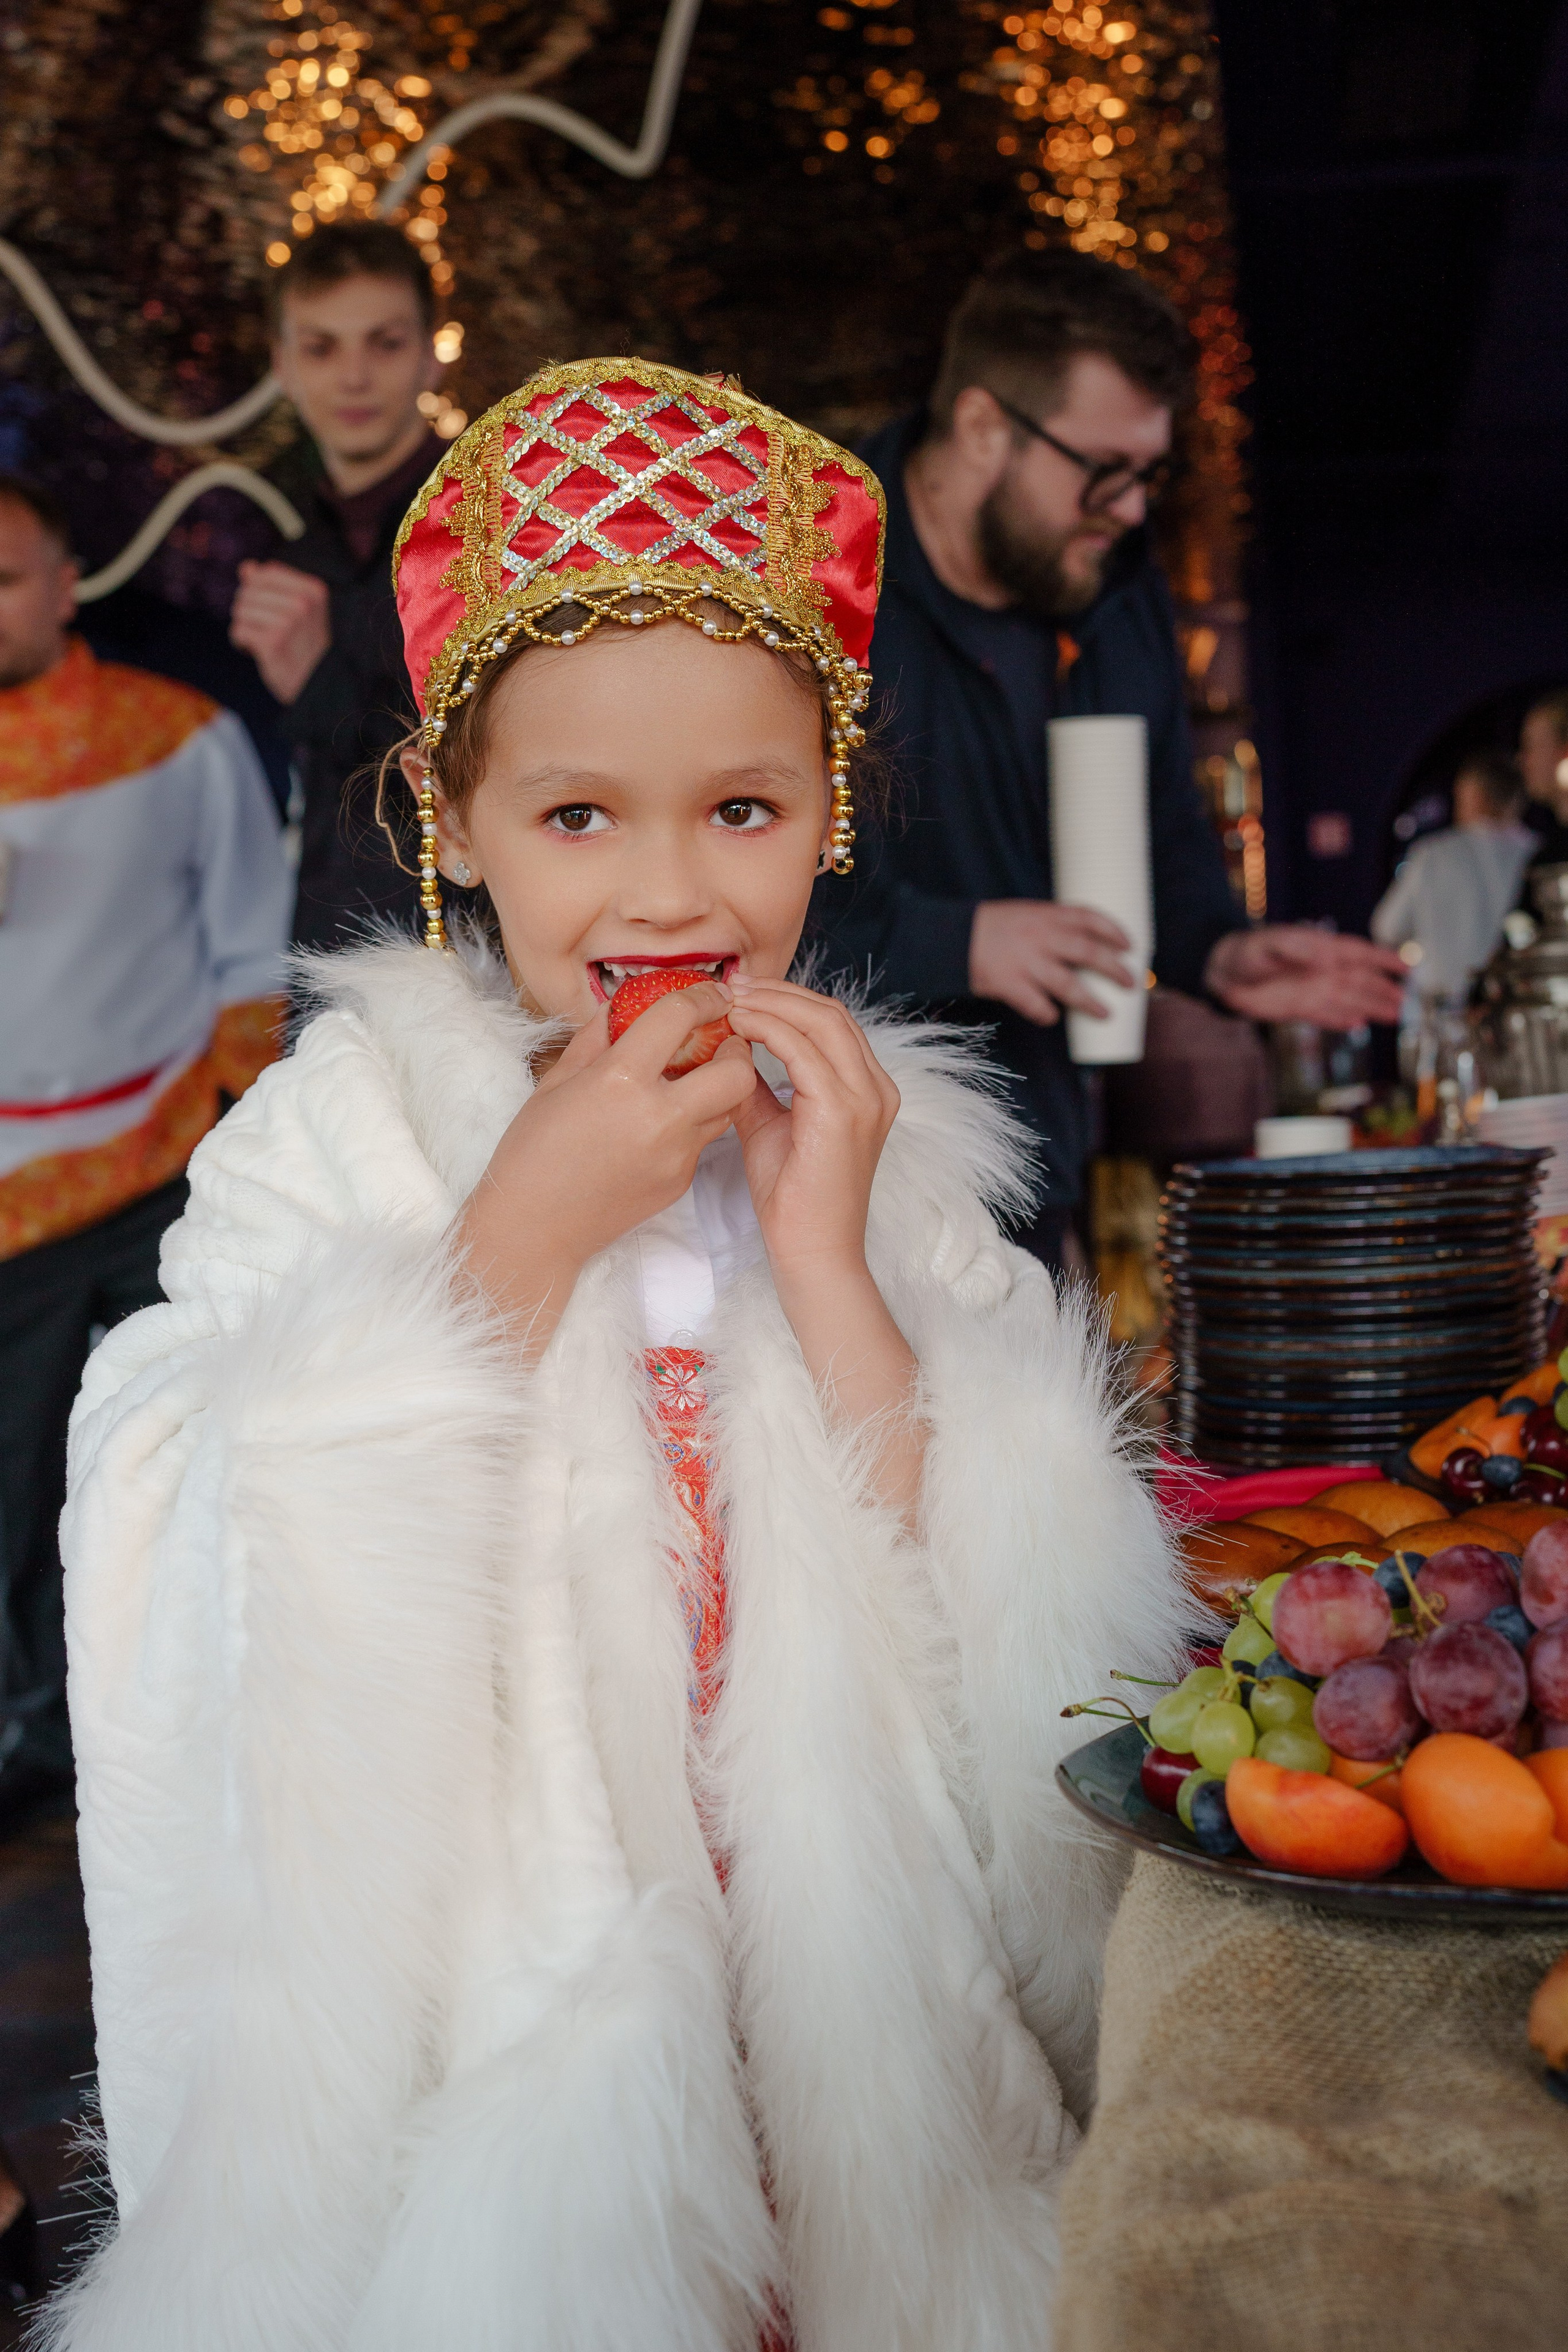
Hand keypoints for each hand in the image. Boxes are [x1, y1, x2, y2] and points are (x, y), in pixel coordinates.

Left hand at [229, 560, 331, 702]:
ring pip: (241, 610)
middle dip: (247, 609)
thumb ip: (273, 587)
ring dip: (243, 626)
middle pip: (249, 590)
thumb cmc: (305, 647)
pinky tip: (252, 650)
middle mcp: (303, 603)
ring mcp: (288, 622)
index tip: (263, 607)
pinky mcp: (273, 642)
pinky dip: (240, 642)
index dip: (256, 587)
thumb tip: (247, 567)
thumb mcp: (297, 611)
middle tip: (259, 627)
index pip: (267, 572)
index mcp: (313, 590)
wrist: (317, 687)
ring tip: (257, 640)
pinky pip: (239, 630)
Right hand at [456, 981, 753, 1346]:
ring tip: (688, 1080)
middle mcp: (659, 1117)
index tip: (712, 992)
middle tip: (720, 1040)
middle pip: (737, 1070)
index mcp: (620, 1080)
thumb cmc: (533, 1150)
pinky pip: (703, 1140)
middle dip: (737, 1047)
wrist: (533, 1227)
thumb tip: (627, 1004)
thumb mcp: (558, 1079)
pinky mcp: (681, 1182)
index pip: (680, 1017)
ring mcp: (676, 1154)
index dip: (703, 995)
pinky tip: (658, 1126)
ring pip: (728, 1107)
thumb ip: (599, 1035)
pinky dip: (692, 1124)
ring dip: (718, 1086)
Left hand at [722, 976, 900, 1281]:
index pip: (831, 1022)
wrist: (811, 1251)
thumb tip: (725, 1047)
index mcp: (867, 1089)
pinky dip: (769, 1029)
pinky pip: (805, 1051)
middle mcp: (876, 1088)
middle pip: (830, 1012)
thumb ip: (754, 1084)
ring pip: (822, 1021)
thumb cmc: (792, 1198)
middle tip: (731, 985)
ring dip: (772, 1003)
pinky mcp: (844, 1112)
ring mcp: (866, 1098)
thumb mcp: (769, 1125)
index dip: (786, 999)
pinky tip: (738, 1027)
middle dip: (777, 991)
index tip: (740, 992)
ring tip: (730, 1001)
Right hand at [969, 899, 1136, 1024]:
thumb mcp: (1023, 914)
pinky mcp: (1009, 984)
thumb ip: (1050, 926)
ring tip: (1105, 1013)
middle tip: (1130, 982)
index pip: (1089, 917)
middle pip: (1088, 952)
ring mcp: (1025, 962)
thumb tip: (1084, 946)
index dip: (1114, 931)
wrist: (949, 938)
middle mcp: (1039, 936)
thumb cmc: (989, 928)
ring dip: (1090, 1002)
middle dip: (1114, 969)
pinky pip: (1037, 1005)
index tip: (1130, 945)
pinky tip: (1053, 1018)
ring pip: (1068, 985)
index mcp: (1044, 914)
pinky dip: (1048, 1014)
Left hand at [1205, 925, 1406, 1026]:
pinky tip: (1359, 1024)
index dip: (1384, 960)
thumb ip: (1301, 950)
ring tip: (1395, 1015)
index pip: (1360, 954)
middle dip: (1384, 990)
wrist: (1222, 973)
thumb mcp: (1272, 945)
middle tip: (1407, 1000)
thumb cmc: (1247, 951)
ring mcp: (1312, 990)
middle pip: (1361, 981)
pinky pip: (1327, 1015)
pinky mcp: (1299, 1007)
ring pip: (1350, 1000)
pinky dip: (1342, 1020)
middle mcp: (1322, 971)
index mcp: (1321, 951)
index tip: (1408, 966)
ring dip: (1372, 1007)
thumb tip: (1330, 958)